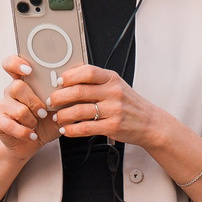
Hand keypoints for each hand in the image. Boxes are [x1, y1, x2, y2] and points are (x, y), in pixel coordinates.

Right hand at [0, 57, 56, 163]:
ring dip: (31, 120)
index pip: (12, 64)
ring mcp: (3, 105)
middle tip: (43, 112)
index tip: (29, 70)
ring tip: (36, 125)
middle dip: (34, 101)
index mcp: (24, 82)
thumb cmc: (45, 122)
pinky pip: (9, 124)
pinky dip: (24, 132)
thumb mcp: (59, 108)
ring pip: (17, 108)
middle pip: (17, 86)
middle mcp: (11, 91)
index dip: (16, 63)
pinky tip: (31, 134)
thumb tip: (76, 86)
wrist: (31, 143)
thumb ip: (64, 96)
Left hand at [48, 64, 168, 151]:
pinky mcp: (112, 126)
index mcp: (112, 79)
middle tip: (52, 101)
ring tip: (57, 117)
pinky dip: (72, 130)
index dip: (69, 76)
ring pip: (79, 111)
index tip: (59, 81)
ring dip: (63, 115)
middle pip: (79, 91)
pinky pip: (86, 128)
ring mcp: (114, 110)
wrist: (150, 123)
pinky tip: (66, 129)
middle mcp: (113, 92)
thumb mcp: (117, 86)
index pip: (87, 71)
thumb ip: (96, 82)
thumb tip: (69, 79)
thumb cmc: (130, 104)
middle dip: (59, 96)